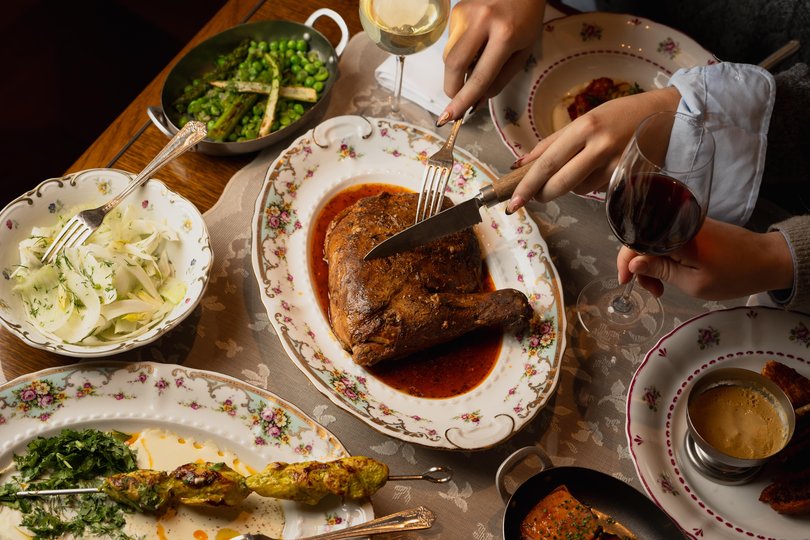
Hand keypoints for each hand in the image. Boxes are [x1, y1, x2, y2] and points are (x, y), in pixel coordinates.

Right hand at [439, 0, 545, 124]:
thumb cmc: (526, 19)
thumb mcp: (523, 52)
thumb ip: (500, 79)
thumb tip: (476, 101)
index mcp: (505, 35)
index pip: (479, 76)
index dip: (464, 100)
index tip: (450, 117)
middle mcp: (482, 21)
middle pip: (453, 65)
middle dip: (452, 88)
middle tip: (458, 98)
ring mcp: (465, 14)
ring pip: (449, 55)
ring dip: (458, 68)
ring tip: (478, 58)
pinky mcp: (456, 10)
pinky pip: (451, 42)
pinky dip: (461, 50)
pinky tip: (476, 40)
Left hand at [505, 87, 680, 212]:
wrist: (668, 116)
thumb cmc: (620, 115)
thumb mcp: (584, 120)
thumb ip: (550, 144)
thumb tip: (519, 165)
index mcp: (584, 127)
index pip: (548, 163)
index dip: (528, 185)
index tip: (513, 201)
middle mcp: (600, 146)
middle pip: (560, 184)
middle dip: (544, 194)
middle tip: (539, 194)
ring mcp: (615, 164)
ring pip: (578, 189)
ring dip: (571, 185)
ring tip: (585, 165)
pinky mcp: (626, 178)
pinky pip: (595, 190)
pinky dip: (590, 184)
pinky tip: (601, 168)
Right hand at [616, 218, 793, 300]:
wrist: (769, 260)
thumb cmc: (734, 275)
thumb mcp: (694, 283)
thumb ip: (661, 271)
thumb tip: (632, 263)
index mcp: (676, 236)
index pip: (636, 241)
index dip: (625, 261)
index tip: (625, 282)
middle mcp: (677, 224)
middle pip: (643, 240)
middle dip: (639, 266)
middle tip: (651, 291)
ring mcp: (686, 224)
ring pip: (654, 241)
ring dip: (652, 264)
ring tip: (662, 288)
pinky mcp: (694, 228)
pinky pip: (668, 239)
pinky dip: (665, 257)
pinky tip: (671, 274)